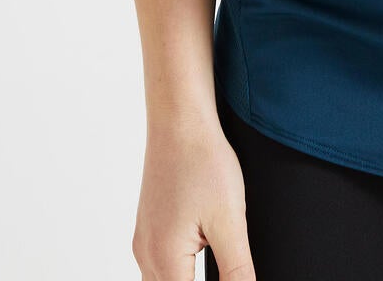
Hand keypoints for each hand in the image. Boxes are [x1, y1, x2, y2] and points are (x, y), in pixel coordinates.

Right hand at [132, 114, 254, 280]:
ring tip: (221, 271)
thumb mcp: (230, 222)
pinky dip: (180, 274)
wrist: (179, 117)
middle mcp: (146, 254)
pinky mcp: (150, 226)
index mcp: (164, 260)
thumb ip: (238, 272)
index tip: (231, 278)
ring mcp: (145, 240)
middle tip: (229, 273)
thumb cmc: (202, 160)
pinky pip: (160, 268)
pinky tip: (203, 263)